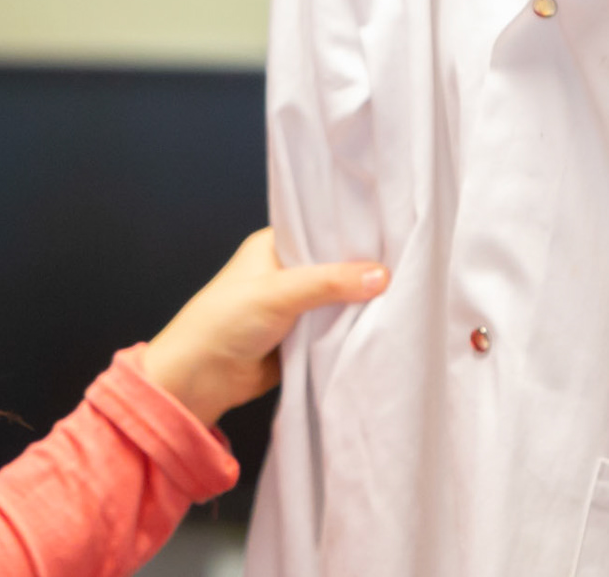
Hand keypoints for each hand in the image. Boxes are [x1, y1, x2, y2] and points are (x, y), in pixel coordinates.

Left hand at [141, 228, 387, 426]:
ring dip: (359, 303)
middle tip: (408, 265)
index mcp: (275, 246)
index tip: (394, 231)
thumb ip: (329, 283)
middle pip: (336, 266)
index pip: (323, 229)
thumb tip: (381, 275)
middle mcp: (287, 271)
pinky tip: (382, 324)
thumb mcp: (278, 292)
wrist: (200, 379)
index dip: (354, 232)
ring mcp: (296, 306)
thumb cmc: (224, 322)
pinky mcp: (303, 337)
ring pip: (339, 300)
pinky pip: (335, 329)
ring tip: (405, 294)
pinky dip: (351, 329)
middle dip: (363, 270)